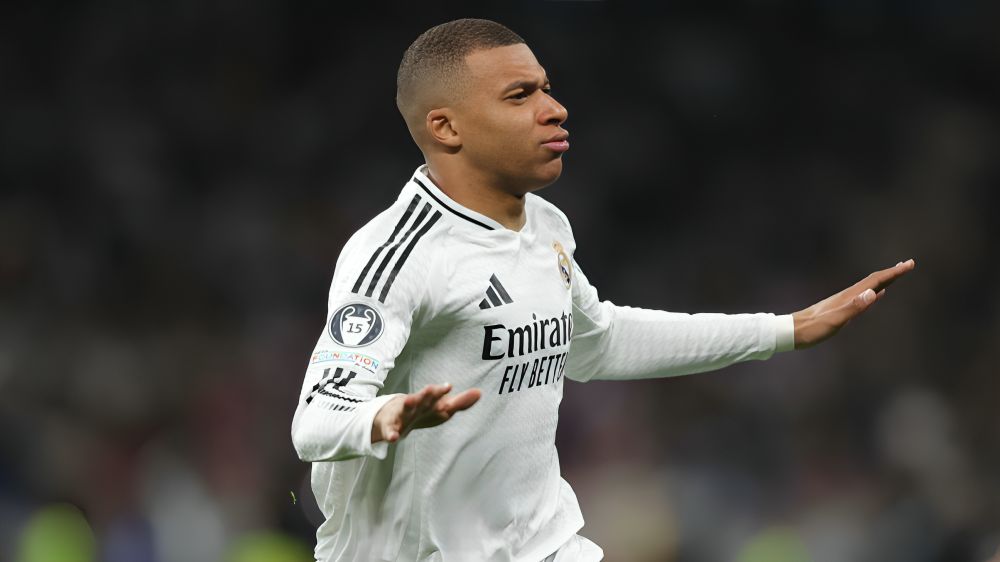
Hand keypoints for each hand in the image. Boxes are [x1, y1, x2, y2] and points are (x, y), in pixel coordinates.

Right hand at [372, 383, 481, 443]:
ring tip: (410, 400)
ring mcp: (402, 415)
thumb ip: (461, 402)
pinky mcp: (391, 427)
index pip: (436, 395)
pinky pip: (390, 431)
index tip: (449, 386)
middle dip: (426, 394)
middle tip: (432, 388)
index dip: (441, 391)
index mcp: (428, 400)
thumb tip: (480, 392)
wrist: (393, 416)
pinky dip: (391, 434)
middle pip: (421, 398)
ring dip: (408, 404)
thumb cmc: (423, 411)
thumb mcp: (442, 408)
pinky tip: (394, 437)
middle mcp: (415, 404)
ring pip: (405, 408)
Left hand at [792, 259, 915, 348]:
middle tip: (908, 264)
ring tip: (895, 275)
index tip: (909, 264)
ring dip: (884, 280)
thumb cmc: (812, 329)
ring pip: (868, 287)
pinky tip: (875, 294)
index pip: (875, 281)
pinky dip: (873, 292)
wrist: (792, 332)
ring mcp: (843, 301)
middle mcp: (847, 295)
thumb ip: (853, 307)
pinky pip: (862, 297)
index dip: (893, 272)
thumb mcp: (835, 320)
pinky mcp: (840, 308)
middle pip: (873, 280)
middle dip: (892, 273)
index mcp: (848, 296)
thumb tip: (873, 293)